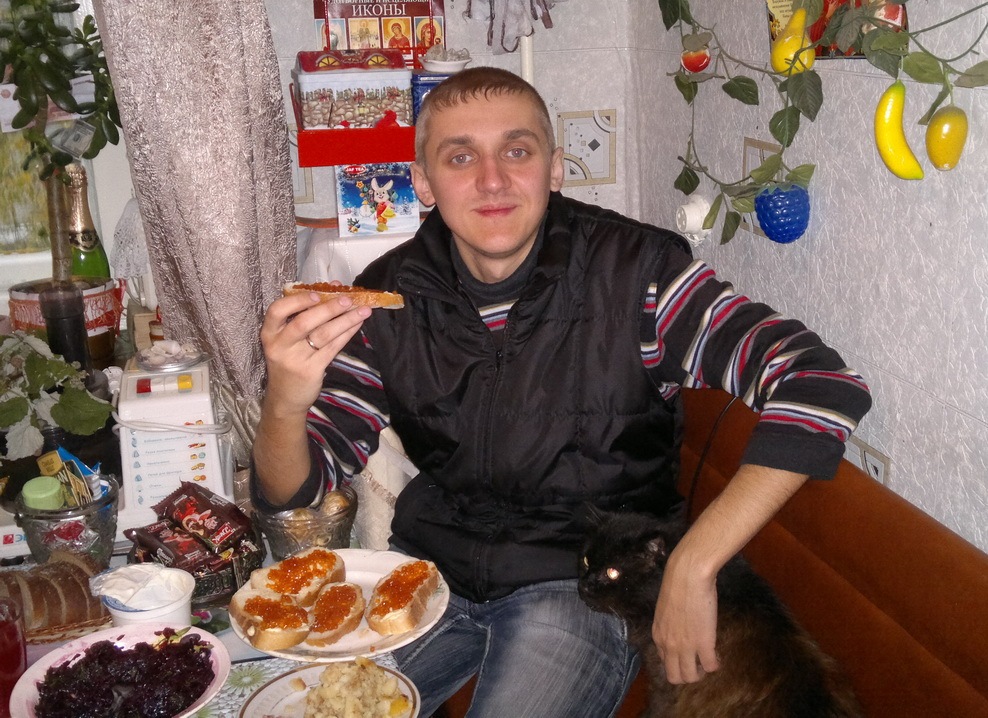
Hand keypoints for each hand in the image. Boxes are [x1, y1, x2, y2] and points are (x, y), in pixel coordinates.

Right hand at [260, 290, 371, 416]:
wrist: (285, 397)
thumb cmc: (288, 360)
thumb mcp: (284, 340)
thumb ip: (302, 315)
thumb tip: (333, 289)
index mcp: (269, 333)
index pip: (277, 311)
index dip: (298, 300)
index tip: (318, 293)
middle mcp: (279, 346)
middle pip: (304, 322)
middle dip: (329, 308)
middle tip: (348, 299)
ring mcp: (295, 360)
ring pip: (323, 335)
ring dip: (345, 320)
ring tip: (363, 310)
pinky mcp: (311, 371)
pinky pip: (332, 348)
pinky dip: (347, 334)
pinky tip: (357, 324)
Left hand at [651, 550, 719, 683]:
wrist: (688, 575)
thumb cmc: (678, 585)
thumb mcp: (666, 609)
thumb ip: (670, 624)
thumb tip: (679, 628)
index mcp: (658, 635)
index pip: (665, 662)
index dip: (678, 662)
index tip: (689, 655)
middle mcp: (668, 645)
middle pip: (675, 677)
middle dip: (688, 674)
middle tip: (700, 663)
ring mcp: (685, 647)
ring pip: (691, 677)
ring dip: (702, 672)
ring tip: (708, 660)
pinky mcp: (703, 644)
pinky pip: (710, 667)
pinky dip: (715, 665)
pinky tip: (718, 655)